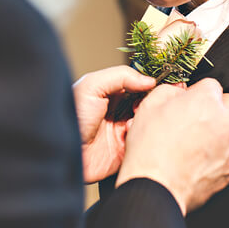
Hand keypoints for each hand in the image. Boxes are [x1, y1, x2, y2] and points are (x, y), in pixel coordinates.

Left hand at [73, 66, 156, 182]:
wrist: (62, 151)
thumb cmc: (72, 116)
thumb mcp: (92, 86)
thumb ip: (121, 76)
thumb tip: (149, 80)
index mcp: (112, 93)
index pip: (140, 85)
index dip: (153, 84)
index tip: (166, 84)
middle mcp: (120, 111)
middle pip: (147, 104)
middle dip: (151, 103)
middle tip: (146, 104)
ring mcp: (123, 131)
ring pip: (148, 123)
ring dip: (145, 120)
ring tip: (132, 121)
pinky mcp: (125, 151)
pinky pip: (143, 144)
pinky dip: (143, 138)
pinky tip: (129, 135)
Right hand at [115, 77, 228, 214]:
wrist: (154, 187)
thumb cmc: (150, 151)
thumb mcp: (149, 106)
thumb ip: (170, 91)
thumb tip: (177, 94)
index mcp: (206, 102)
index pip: (211, 84)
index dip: (197, 91)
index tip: (190, 100)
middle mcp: (224, 123)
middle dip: (217, 107)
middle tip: (198, 116)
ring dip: (216, 133)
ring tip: (190, 143)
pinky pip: (226, 156)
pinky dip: (214, 156)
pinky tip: (193, 159)